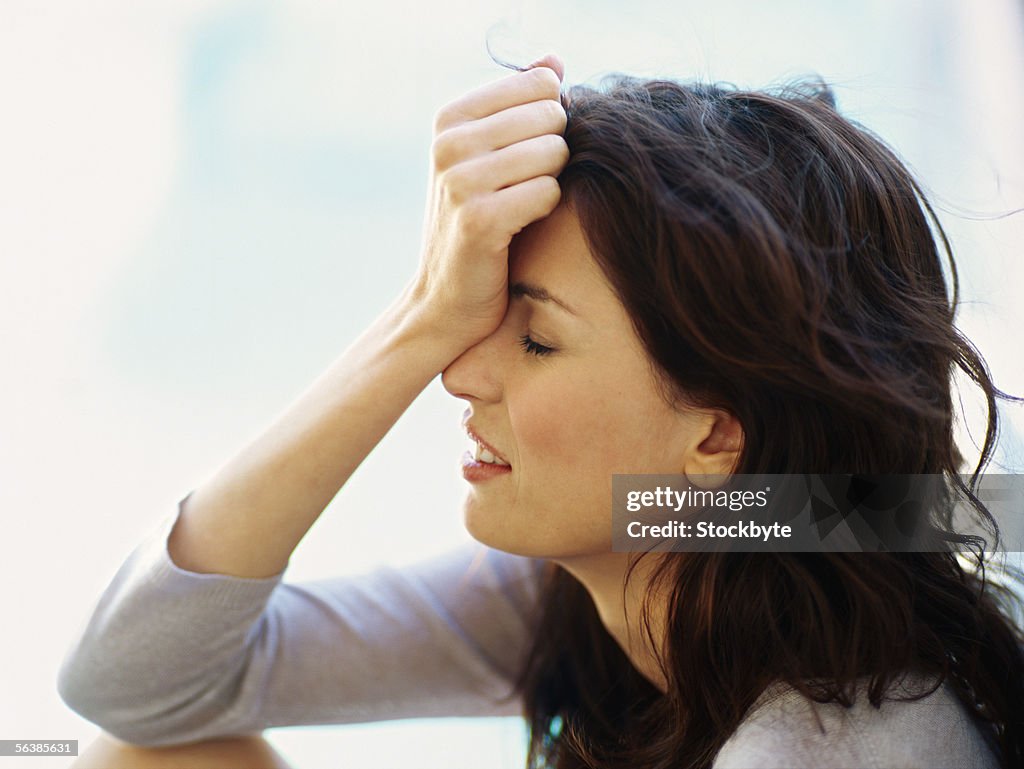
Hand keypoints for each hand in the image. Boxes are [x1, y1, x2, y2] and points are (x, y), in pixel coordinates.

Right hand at [408, 54, 568, 351]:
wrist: (447, 297)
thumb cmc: (478, 221)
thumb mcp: (490, 156)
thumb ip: (520, 104)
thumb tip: (553, 60)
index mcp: (450, 118)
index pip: (540, 84)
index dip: (552, 120)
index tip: (527, 154)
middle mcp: (448, 143)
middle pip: (551, 117)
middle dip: (555, 152)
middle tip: (527, 186)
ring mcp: (459, 181)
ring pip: (554, 153)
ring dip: (551, 183)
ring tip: (523, 206)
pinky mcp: (478, 220)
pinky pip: (548, 193)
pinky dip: (545, 211)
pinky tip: (520, 227)